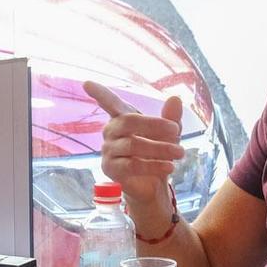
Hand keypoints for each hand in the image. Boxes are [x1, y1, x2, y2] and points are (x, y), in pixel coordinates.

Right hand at [83, 83, 183, 225]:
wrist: (152, 183)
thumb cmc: (156, 152)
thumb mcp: (168, 134)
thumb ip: (171, 117)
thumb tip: (175, 98)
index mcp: (121, 118)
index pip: (109, 103)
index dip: (99, 93)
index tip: (87, 83)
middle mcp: (111, 132)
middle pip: (128, 121)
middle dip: (154, 124)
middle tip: (175, 130)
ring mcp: (108, 150)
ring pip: (133, 144)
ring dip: (160, 148)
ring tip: (179, 152)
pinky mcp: (111, 169)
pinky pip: (132, 165)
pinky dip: (154, 164)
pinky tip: (169, 166)